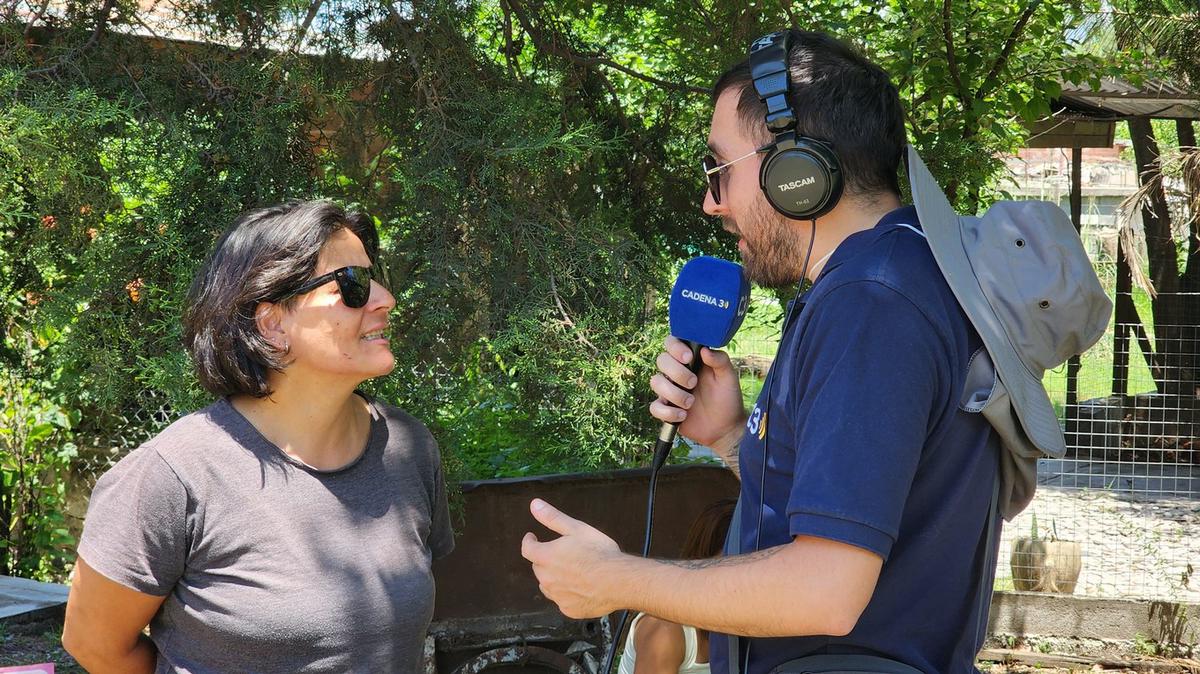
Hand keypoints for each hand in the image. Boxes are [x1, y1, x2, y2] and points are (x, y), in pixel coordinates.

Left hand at [521, 499, 624, 618]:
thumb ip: (553, 518)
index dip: (529, 542)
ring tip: (572, 572)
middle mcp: (547, 579)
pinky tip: (581, 588)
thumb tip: (534, 504)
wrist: (619, 581)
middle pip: (538, 568)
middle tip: (560, 554)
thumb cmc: (600, 553)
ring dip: (554, 578)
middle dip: (545, 560)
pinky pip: (562, 600)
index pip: (527, 549)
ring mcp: (557, 597)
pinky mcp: (569, 610)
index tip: (532, 538)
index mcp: (546, 557)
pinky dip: (567, 594)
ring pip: (548, 586)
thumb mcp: (576, 529)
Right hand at [649, 336, 746, 448]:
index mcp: (690, 360)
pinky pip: (654, 407)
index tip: (688, 358)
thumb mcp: (728, 377)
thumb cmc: (727, 398)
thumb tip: (704, 349)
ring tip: (691, 403)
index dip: (675, 347)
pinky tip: (683, 416)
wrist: (725, 427)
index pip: (671, 343)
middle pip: (661, 360)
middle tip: (694, 383)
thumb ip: (720, 360)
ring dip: (673, 393)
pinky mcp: (666, 409)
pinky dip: (668, 412)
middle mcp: (676, 372)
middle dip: (676, 372)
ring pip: (655, 382)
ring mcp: (669, 390)